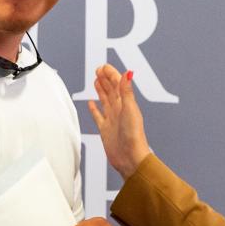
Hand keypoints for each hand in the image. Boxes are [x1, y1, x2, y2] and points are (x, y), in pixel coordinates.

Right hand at [88, 65, 151, 179]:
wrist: (130, 159)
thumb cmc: (133, 137)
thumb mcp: (130, 110)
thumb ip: (127, 91)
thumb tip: (128, 73)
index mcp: (126, 104)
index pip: (118, 84)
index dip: (111, 74)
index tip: (103, 67)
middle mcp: (119, 110)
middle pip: (111, 90)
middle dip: (105, 79)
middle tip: (98, 70)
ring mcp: (112, 120)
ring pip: (104, 101)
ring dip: (100, 90)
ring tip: (96, 81)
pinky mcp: (105, 130)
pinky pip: (98, 116)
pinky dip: (94, 109)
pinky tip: (91, 103)